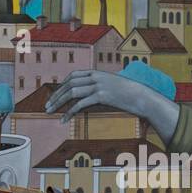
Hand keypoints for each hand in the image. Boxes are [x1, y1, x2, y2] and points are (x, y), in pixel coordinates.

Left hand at [45, 69, 179, 141]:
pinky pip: (80, 104)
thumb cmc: (129, 94)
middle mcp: (96, 77)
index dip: (62, 85)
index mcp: (97, 72)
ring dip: (58, 103)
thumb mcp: (112, 86)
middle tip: (47, 106)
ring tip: (50, 112)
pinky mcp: (101, 96)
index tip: (55, 94)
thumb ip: (100, 87)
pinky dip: (69, 112)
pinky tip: (64, 120)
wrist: (143, 97)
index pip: (73, 75)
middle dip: (56, 95)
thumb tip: (90, 95)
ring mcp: (98, 85)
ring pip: (72, 92)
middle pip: (69, 84)